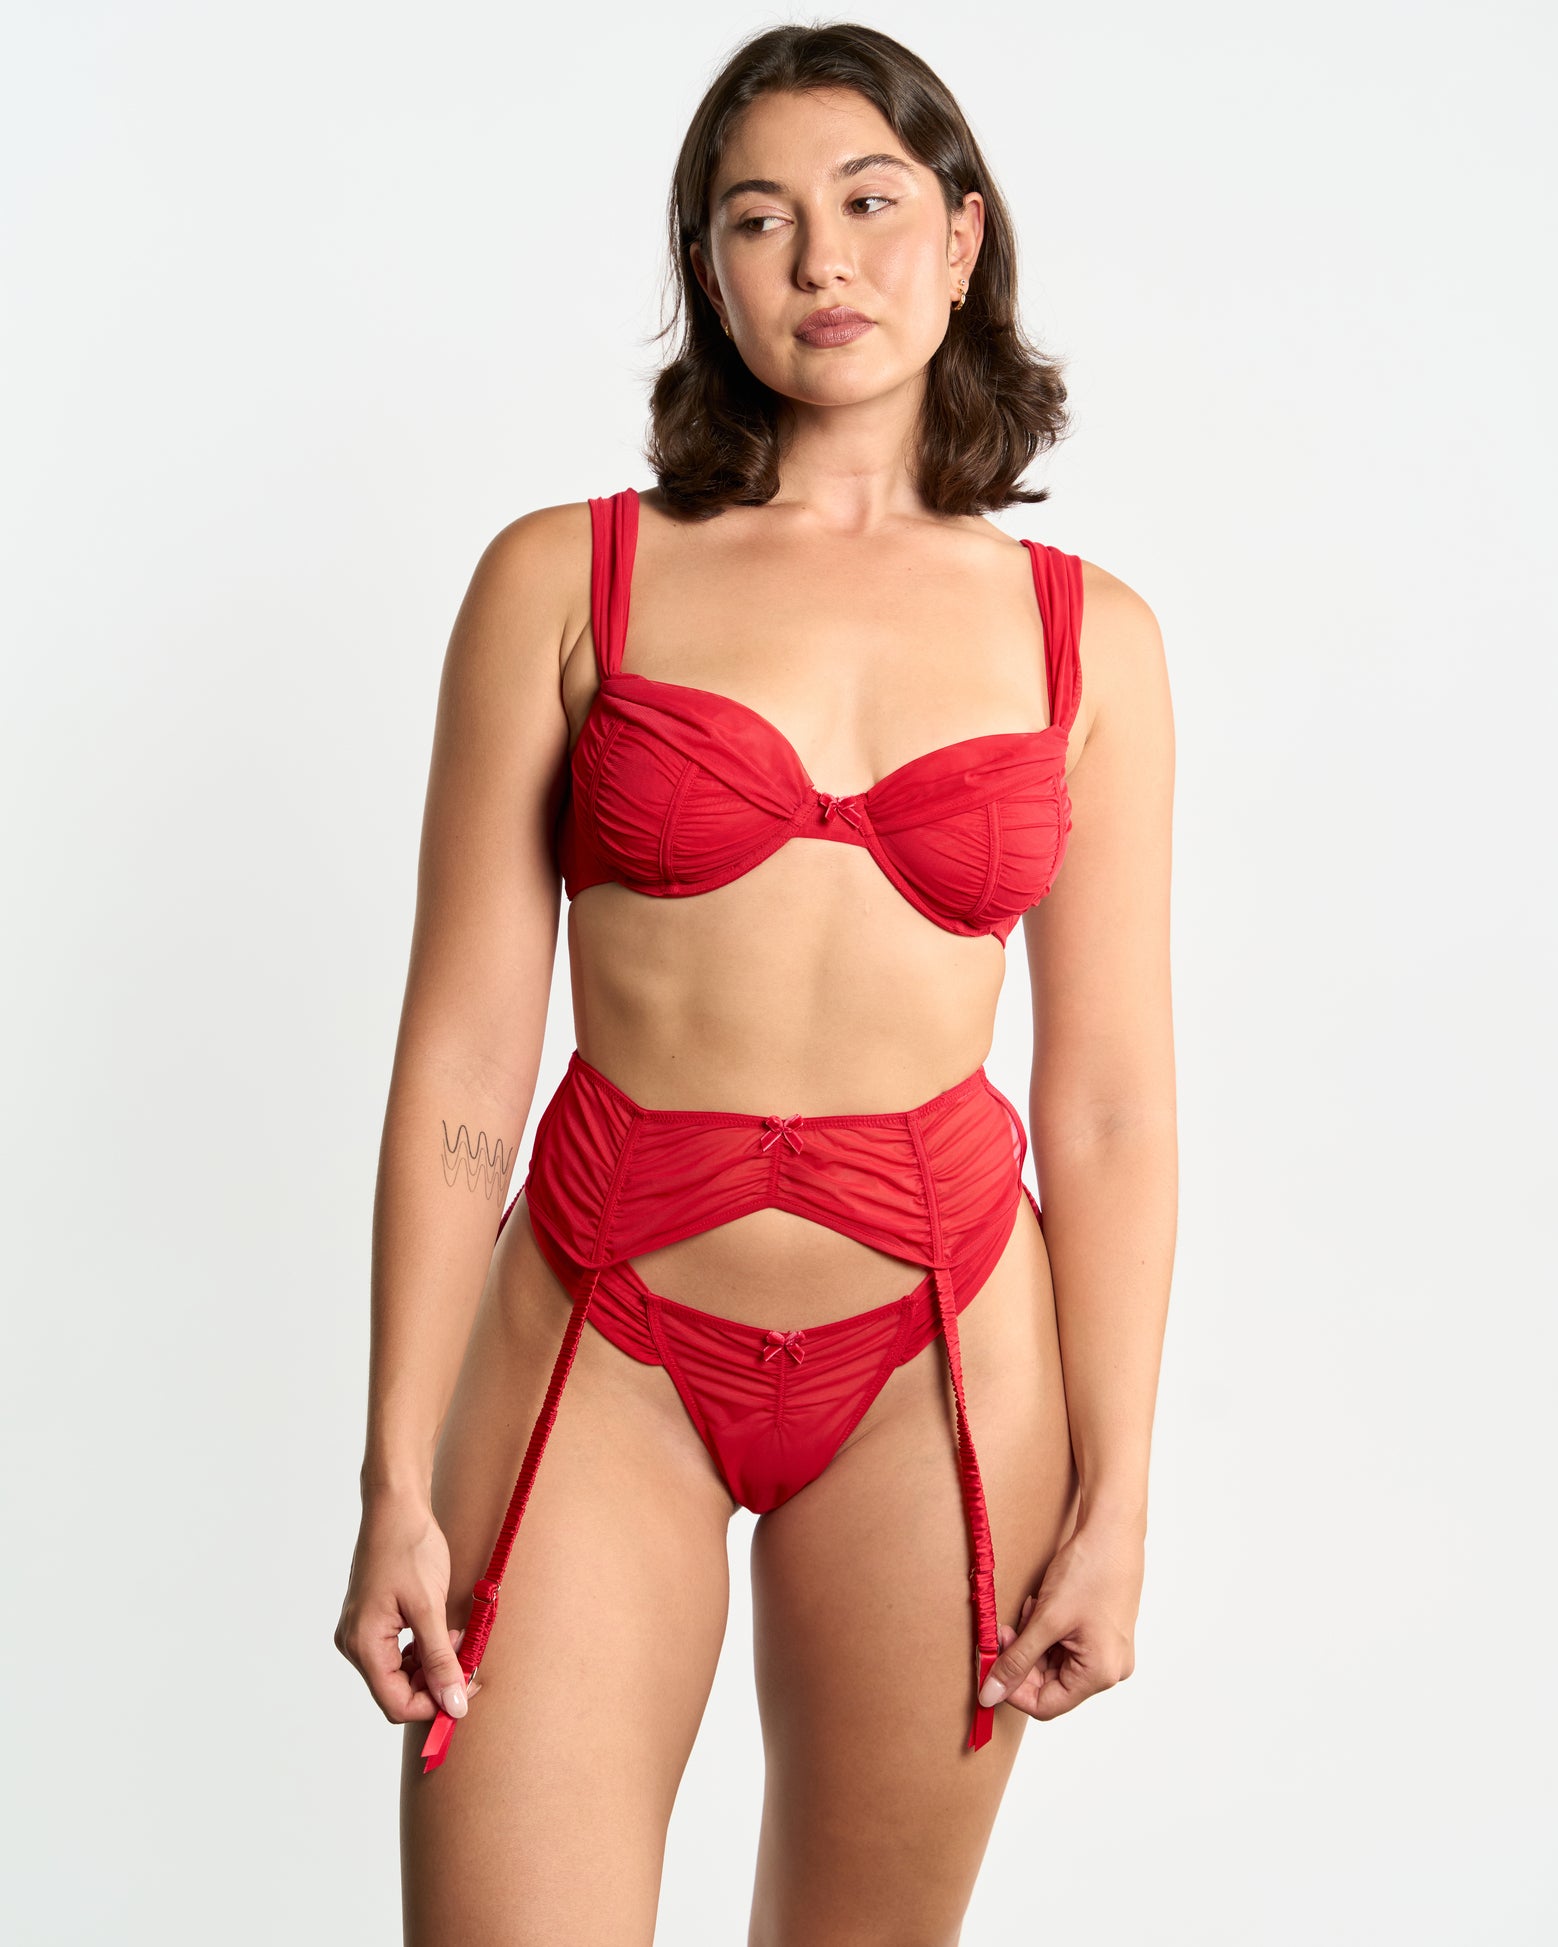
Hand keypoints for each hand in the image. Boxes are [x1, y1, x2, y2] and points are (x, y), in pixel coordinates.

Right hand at [334, 1485, 482, 1725]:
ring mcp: (361, 1632)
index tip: (467, 1691)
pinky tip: (442, 1631)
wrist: (396, 1506)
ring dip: (431, 1665)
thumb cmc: (409, 1548)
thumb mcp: (430, 1607)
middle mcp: (355, 1644)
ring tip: (456, 1638)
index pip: (397, 1703)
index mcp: (364, 1644)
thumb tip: (454, 1704)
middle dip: (435, 1682)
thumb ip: (441, 1660)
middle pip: (397, 1691)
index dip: (434, 1705)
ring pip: (399, 1673)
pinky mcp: (371, 1621)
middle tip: (467, 1659)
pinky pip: (397, 1653)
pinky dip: (422, 1650)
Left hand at [979, 1518, 1142, 1721]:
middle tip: (1003, 1630)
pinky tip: (1040, 1606)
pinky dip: (1047, 1631)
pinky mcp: (1103, 1634)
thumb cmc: (1088, 1572)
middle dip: (1022, 1657)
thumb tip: (990, 1694)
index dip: (1014, 1688)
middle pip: (1051, 1683)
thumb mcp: (1045, 1620)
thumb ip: (1016, 1660)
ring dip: (1033, 1641)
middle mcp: (1110, 1670)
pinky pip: (1067, 1646)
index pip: (1046, 1705)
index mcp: (1100, 1674)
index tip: (992, 1665)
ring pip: (1056, 1663)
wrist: (1113, 1531)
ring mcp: (1109, 1651)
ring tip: (1028, 1609)